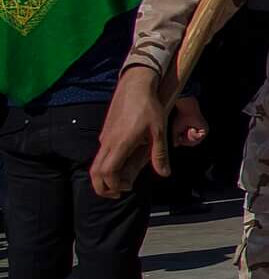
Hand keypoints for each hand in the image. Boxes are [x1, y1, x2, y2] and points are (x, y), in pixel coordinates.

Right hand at [90, 70, 173, 197]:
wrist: (135, 85)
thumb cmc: (148, 107)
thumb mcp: (159, 131)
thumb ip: (160, 154)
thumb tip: (164, 174)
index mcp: (120, 144)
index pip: (107, 173)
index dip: (114, 185)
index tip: (127, 187)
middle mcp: (107, 142)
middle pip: (95, 173)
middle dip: (102, 187)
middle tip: (117, 193)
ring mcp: (105, 137)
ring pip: (96, 163)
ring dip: (103, 177)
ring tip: (119, 182)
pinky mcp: (106, 132)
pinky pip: (101, 154)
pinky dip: (106, 165)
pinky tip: (121, 164)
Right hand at [172, 97, 209, 147]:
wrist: (187, 110)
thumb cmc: (180, 118)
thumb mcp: (176, 130)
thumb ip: (175, 138)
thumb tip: (175, 145)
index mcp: (193, 131)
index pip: (189, 142)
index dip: (183, 143)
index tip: (178, 140)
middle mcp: (199, 132)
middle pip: (193, 143)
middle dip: (185, 141)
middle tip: (180, 137)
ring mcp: (204, 131)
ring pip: (196, 142)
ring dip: (188, 138)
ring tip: (186, 131)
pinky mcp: (206, 129)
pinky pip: (198, 138)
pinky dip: (193, 135)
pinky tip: (191, 129)